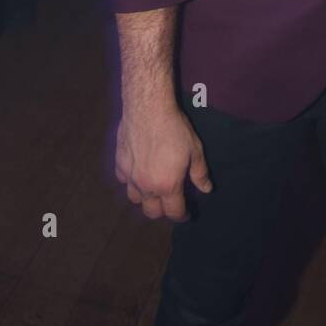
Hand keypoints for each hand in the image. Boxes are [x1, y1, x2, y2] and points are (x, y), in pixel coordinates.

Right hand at [115, 105, 212, 220]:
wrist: (148, 109)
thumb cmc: (174, 129)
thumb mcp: (195, 150)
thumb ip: (200, 173)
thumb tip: (206, 189)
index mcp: (167, 186)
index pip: (174, 212)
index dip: (182, 216)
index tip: (186, 213)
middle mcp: (146, 186)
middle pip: (152, 212)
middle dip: (163, 211)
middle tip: (170, 202)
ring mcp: (130, 176)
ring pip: (135, 199)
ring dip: (145, 198)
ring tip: (153, 189)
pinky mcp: (119, 164)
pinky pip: (124, 181)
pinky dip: (131, 181)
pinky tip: (138, 171)